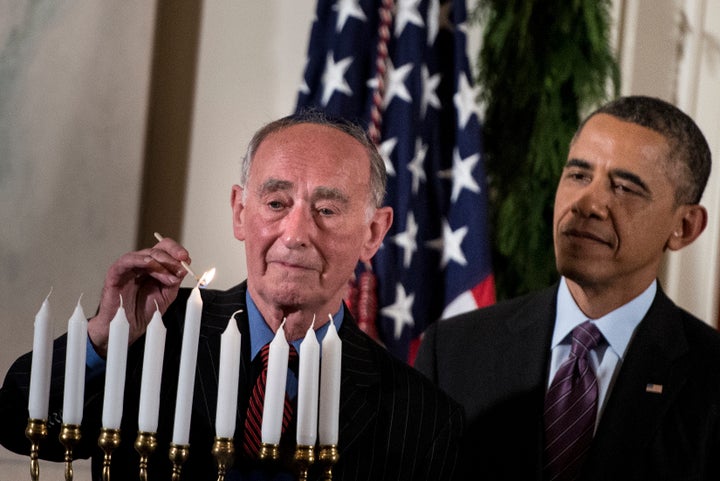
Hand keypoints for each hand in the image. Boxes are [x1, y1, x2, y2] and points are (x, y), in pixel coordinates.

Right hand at [87, 237, 190, 356]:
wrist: (128, 328)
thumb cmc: (143, 312)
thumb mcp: (166, 295)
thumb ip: (174, 281)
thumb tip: (184, 267)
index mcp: (153, 268)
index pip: (165, 251)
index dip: (176, 251)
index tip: (186, 259)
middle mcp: (141, 265)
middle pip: (156, 250)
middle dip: (171, 257)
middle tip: (181, 268)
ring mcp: (128, 268)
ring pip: (145, 255)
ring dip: (160, 262)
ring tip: (169, 277)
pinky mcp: (115, 273)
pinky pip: (126, 261)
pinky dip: (139, 259)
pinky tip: (149, 263)